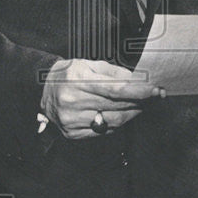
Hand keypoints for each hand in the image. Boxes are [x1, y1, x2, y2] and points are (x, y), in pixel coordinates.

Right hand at [40, 59, 163, 138]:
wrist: (41, 91)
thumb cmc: (68, 74)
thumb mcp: (88, 64)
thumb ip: (113, 72)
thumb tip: (137, 80)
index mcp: (78, 79)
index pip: (115, 89)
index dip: (138, 91)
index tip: (155, 90)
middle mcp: (73, 101)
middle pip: (116, 106)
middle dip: (140, 102)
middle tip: (154, 97)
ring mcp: (72, 120)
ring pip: (112, 121)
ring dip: (132, 113)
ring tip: (141, 105)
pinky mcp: (72, 133)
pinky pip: (103, 131)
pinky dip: (116, 123)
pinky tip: (121, 114)